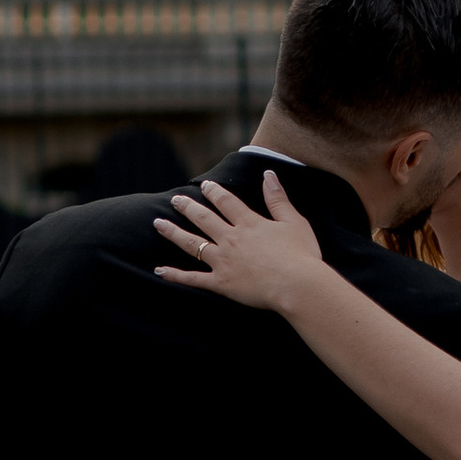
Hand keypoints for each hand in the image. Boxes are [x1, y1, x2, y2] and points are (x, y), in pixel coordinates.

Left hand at [154, 170, 327, 312]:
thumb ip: (278, 198)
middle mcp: (231, 239)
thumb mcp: (293, 221)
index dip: (214, 192)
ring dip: (173, 233)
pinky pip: (193, 279)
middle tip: (175, 200)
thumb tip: (268, 174)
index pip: (226, 202)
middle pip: (203, 219)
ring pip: (191, 244)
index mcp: (249, 224)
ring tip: (158, 224)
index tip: (205, 185)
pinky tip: (160, 270)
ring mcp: (222, 261)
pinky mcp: (221, 283)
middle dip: (187, 207)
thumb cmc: (301, 255)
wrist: (297, 285)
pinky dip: (175, 275)